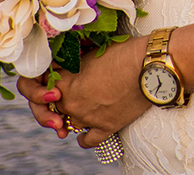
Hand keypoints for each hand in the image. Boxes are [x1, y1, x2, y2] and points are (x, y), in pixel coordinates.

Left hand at [16, 34, 150, 148]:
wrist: (149, 67)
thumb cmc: (123, 53)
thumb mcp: (91, 52)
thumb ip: (73, 64)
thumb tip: (65, 66)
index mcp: (65, 83)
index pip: (43, 85)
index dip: (49, 79)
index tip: (58, 76)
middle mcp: (72, 103)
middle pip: (53, 107)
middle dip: (57, 100)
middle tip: (67, 93)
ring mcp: (88, 118)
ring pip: (68, 123)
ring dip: (70, 117)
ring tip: (80, 107)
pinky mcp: (106, 127)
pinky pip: (87, 140)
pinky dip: (83, 138)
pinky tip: (82, 134)